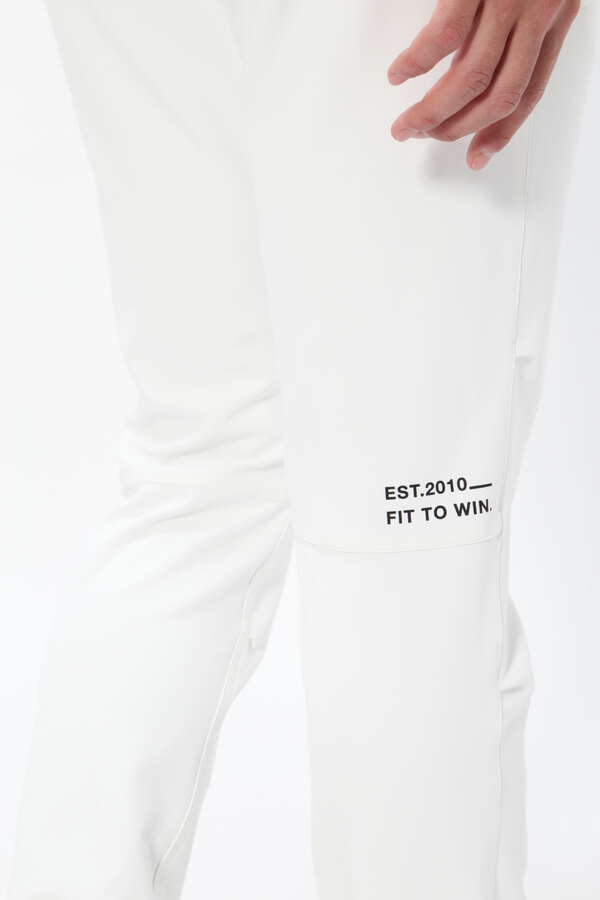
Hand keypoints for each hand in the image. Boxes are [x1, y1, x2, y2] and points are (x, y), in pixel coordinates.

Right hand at [387, 0, 580, 168]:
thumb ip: (514, 19)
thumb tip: (474, 56)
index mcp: (559, 12)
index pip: (531, 91)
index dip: (502, 132)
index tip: (478, 156)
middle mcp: (541, 10)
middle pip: (500, 95)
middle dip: (459, 128)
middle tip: (426, 137)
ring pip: (471, 79)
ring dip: (434, 111)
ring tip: (407, 124)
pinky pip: (443, 36)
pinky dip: (416, 63)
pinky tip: (399, 75)